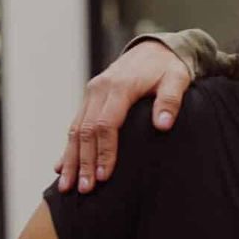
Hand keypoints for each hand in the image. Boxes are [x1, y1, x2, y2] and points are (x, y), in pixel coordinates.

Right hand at [54, 40, 191, 193]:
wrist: (155, 48)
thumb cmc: (168, 67)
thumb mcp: (177, 79)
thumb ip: (171, 101)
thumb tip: (163, 124)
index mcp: (120, 86)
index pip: (107, 124)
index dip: (105, 151)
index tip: (104, 175)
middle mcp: (99, 89)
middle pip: (86, 131)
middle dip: (84, 162)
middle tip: (85, 189)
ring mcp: (91, 93)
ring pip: (75, 129)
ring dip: (71, 159)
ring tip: (66, 187)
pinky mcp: (90, 98)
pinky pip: (75, 124)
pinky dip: (68, 147)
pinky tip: (61, 167)